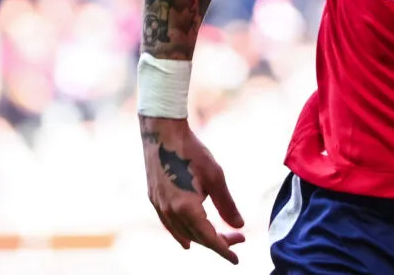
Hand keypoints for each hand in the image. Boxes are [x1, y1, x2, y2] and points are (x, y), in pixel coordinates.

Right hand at [141, 116, 245, 263]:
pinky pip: (170, 225)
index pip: (209, 238)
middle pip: (197, 237)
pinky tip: (188, 237)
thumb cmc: (192, 152)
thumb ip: (226, 204)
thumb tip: (238, 225)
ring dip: (201, 238)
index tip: (237, 258)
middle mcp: (170, 212)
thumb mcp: (215, 177)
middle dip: (218, 241)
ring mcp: (159, 207)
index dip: (224, 249)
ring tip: (218, 240)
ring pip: (182, 233)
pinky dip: (182, 233)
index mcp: (187, 209)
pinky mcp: (154, 199)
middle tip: (238, 237)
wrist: (162, 134)